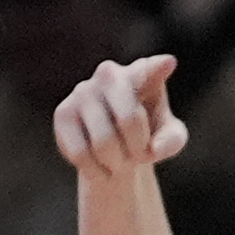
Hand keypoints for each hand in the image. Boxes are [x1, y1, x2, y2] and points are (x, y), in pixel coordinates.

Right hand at [51, 54, 188, 183]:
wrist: (116, 147)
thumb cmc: (149, 134)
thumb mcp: (170, 138)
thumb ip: (172, 140)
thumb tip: (154, 148)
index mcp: (141, 75)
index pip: (149, 69)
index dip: (156, 68)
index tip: (168, 63)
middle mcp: (109, 74)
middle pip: (129, 119)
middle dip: (137, 148)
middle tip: (139, 156)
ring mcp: (83, 90)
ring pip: (104, 142)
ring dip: (118, 163)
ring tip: (120, 162)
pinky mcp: (63, 112)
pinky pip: (80, 152)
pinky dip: (96, 170)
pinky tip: (101, 167)